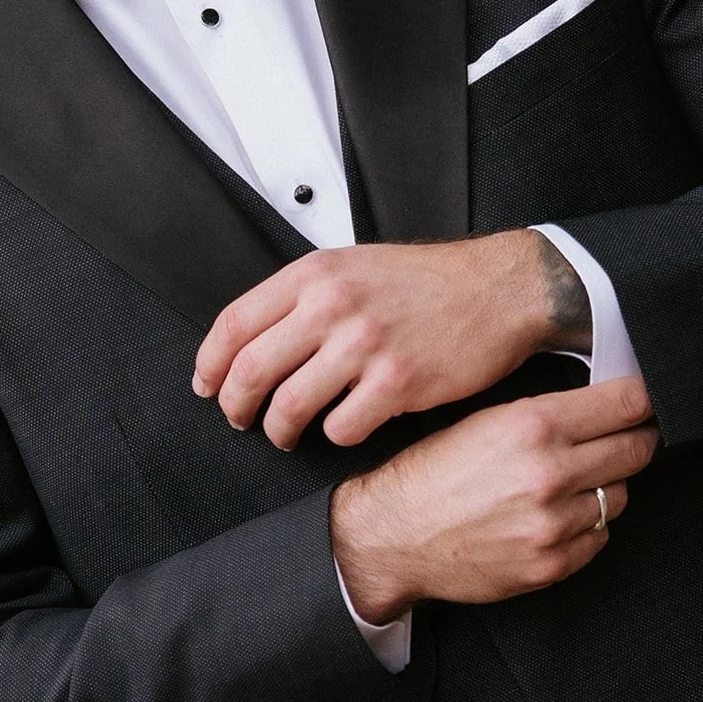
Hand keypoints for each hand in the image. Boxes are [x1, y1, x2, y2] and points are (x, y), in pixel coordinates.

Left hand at [193, 232, 575, 448]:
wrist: (496, 289)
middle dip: (235, 406)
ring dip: (279, 431)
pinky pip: (341, 428)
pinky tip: (344, 425)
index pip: (234, 324)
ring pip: (289, 407)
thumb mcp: (352, 266)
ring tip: (286, 433)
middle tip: (240, 419)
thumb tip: (251, 340)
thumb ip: (302, 297)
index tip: (206, 386)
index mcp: (314, 274)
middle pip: (251, 371)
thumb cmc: (424, 282)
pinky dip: (334, 435)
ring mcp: (365, 344)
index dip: (209, 364)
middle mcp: (333, 305)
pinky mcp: (398, 382)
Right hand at [330, 375, 659, 619]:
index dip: (644, 397)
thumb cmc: (431, 470)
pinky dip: (586, 525)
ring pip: (620, 495)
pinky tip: (554, 515)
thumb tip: (605, 405)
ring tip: (570, 481)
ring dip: (605, 486)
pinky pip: (599, 537)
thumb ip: (546, 413)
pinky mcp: (553, 564)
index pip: (625, 404)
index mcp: (532, 425)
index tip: (649, 399)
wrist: (392, 534)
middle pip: (636, 449)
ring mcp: (554, 524)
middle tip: (628, 434)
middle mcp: (550, 473)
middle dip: (635, 438)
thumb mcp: (484, 420)